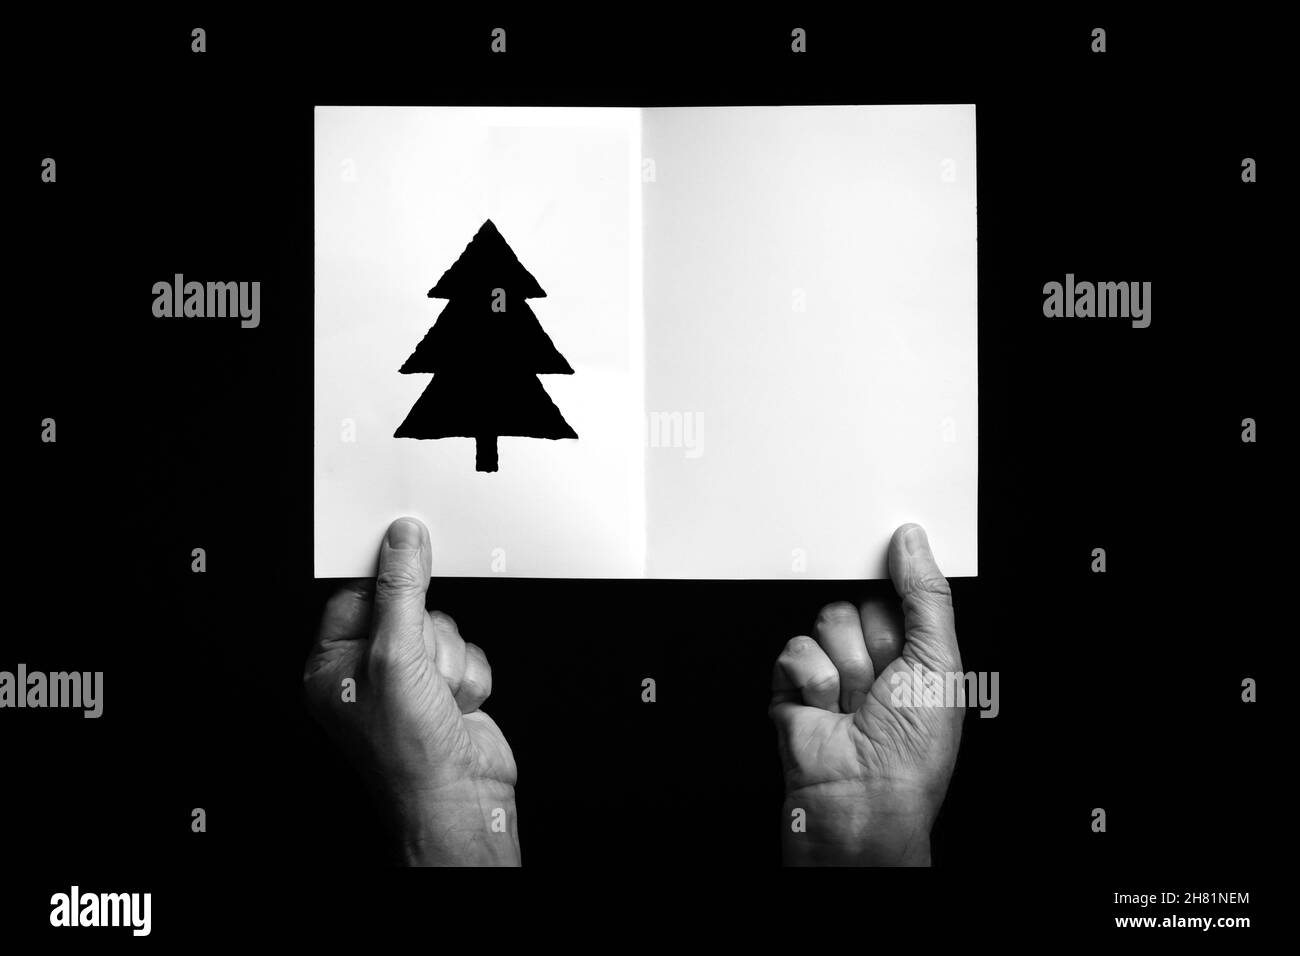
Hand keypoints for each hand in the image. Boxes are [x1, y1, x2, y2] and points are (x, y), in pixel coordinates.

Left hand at [304, 517, 519, 865]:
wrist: (459, 801)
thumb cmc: (407, 751)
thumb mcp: (395, 656)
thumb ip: (401, 591)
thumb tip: (402, 541)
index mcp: (333, 665)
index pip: (357, 595)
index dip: (386, 580)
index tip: (408, 556)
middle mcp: (370, 673)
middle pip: (410, 609)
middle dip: (428, 637)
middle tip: (421, 666)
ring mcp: (413, 683)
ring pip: (445, 630)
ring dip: (452, 661)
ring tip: (440, 697)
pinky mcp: (449, 690)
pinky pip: (470, 653)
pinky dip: (471, 677)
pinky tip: (458, 706)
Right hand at [770, 524, 962, 865]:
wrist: (861, 804)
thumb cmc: (911, 753)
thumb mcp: (940, 663)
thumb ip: (926, 595)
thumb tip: (912, 541)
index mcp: (916, 654)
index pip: (897, 592)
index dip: (897, 596)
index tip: (899, 612)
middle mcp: (873, 662)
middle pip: (858, 603)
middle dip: (873, 642)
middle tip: (882, 682)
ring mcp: (830, 674)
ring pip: (826, 622)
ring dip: (844, 667)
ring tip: (854, 705)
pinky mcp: (791, 687)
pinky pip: (794, 649)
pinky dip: (812, 680)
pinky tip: (825, 710)